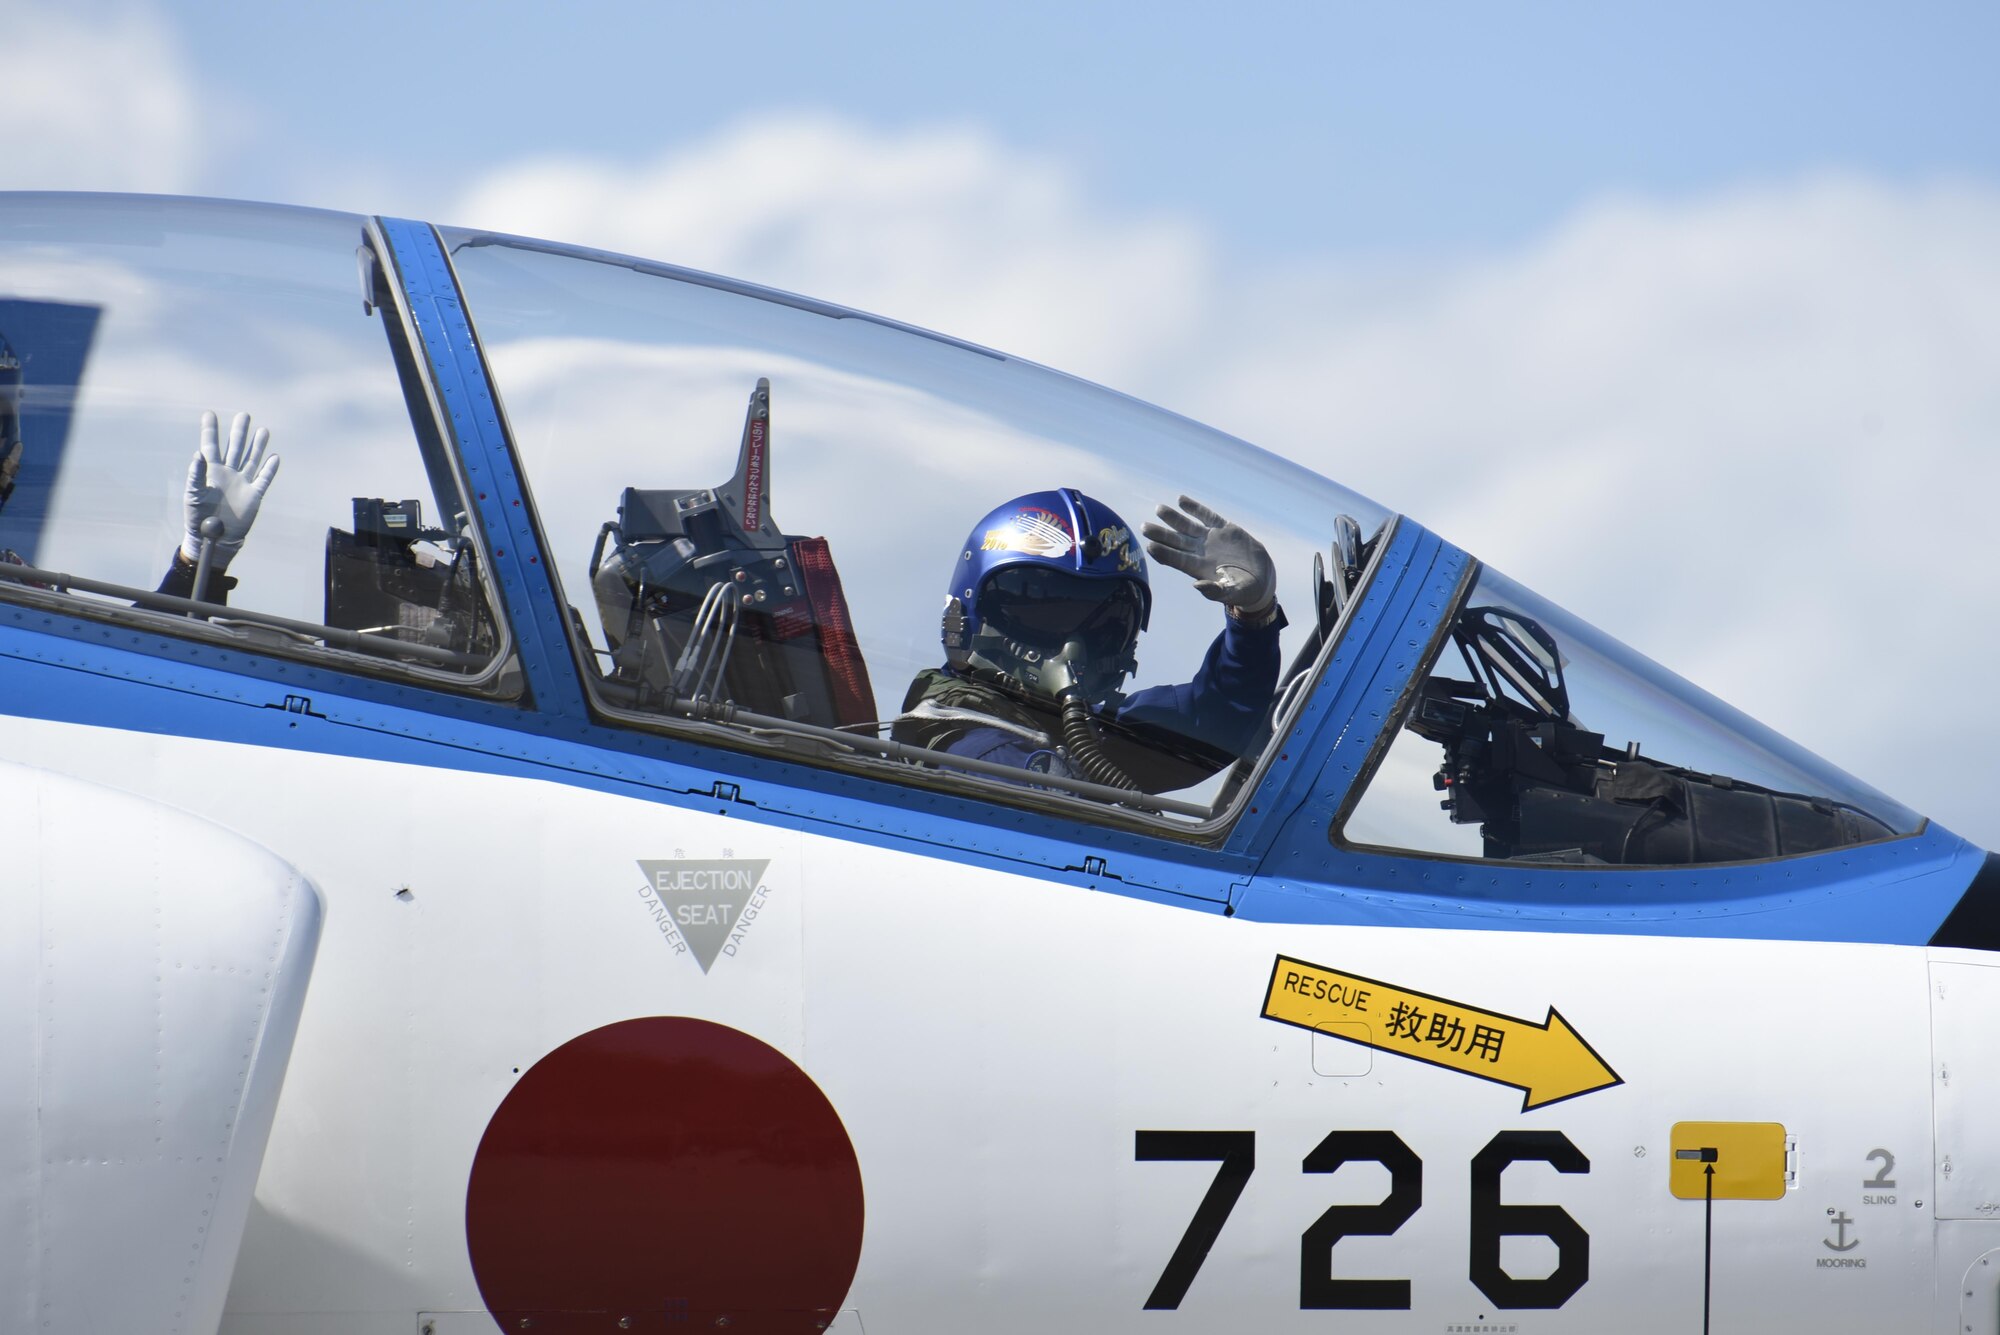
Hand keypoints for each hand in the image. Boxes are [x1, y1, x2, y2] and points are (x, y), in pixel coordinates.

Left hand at [181, 410, 279, 568]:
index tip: (209, 414)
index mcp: (211, 471)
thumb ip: (196, 474)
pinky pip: (263, 479)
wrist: (216, 538)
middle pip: (235, 448)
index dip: (210, 430)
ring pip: (251, 459)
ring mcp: (242, 483)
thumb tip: (198, 454)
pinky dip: (269, 469)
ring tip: (263, 430)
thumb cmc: (198, 517)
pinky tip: (274, 457)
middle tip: (244, 415)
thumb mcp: (193, 494)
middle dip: (239, 431)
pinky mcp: (254, 495)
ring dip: (257, 445)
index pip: (211, 445)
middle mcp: (228, 473)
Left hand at [1142, 495, 1276, 616]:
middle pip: (1176, 542)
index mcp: (1199, 568)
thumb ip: (1216, 591)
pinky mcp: (1224, 528)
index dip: (1164, 553)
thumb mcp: (1232, 593)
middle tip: (1144, 527)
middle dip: (1161, 534)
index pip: (1177, 560)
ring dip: (1173, 518)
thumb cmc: (1244, 590)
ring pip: (1187, 526)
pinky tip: (1181, 500)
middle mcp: (1200, 552)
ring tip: (1159, 509)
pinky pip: (1207, 516)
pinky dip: (1195, 508)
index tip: (1151, 546)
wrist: (1261, 578)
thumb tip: (1196, 586)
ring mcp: (1210, 539)